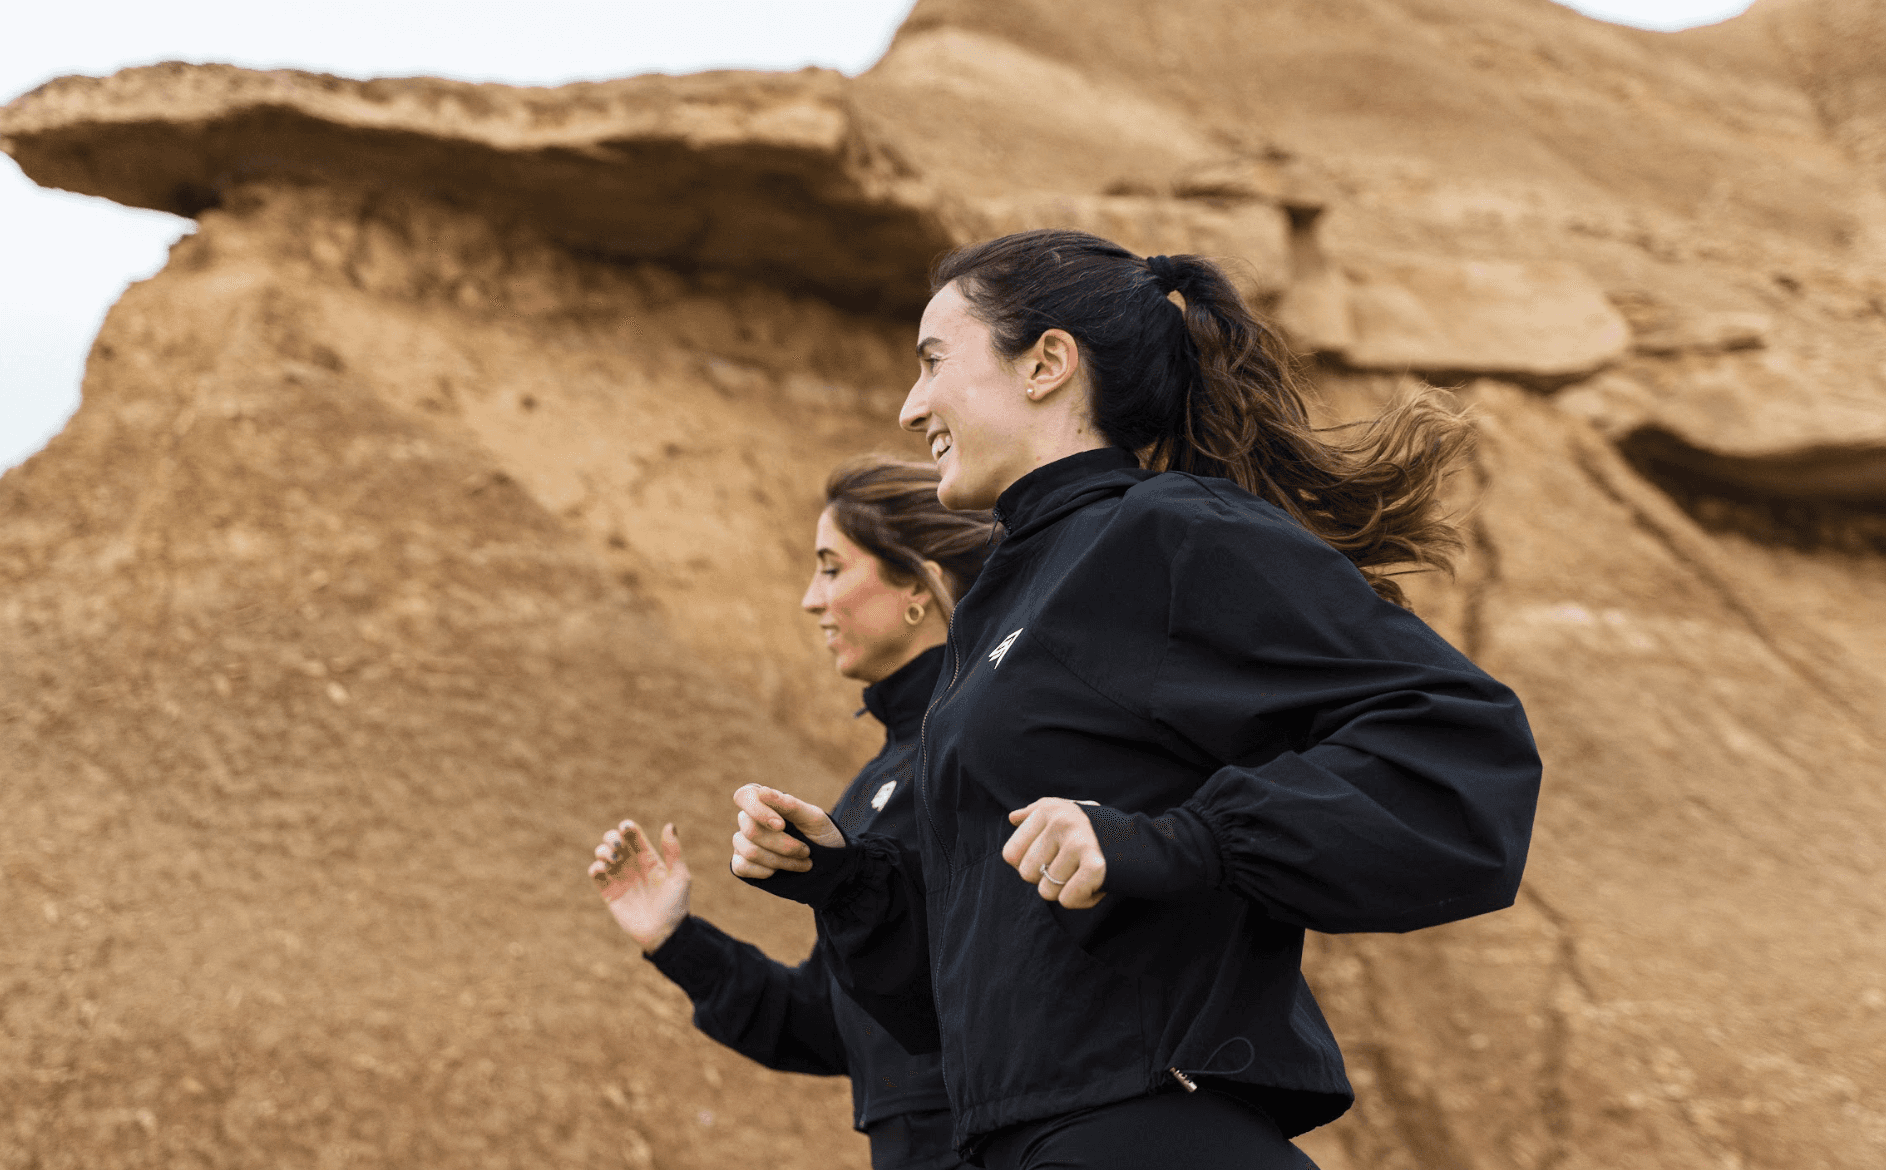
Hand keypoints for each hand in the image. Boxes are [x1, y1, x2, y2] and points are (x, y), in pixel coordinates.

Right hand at [589, 819, 690, 952]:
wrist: (663, 934)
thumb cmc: (676, 905)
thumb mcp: (679, 876)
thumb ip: (673, 851)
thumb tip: (669, 825)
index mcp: (649, 858)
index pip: (634, 835)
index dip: (627, 827)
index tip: (626, 827)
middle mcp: (632, 866)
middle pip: (615, 841)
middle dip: (612, 836)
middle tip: (618, 844)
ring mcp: (620, 879)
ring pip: (603, 855)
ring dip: (602, 850)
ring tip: (612, 858)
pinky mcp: (609, 893)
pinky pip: (596, 875)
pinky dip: (595, 867)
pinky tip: (603, 869)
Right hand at [730, 784, 843, 878]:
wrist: (827, 864)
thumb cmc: (820, 834)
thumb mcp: (814, 818)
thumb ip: (790, 805)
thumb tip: (762, 791)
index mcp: (765, 801)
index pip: (744, 796)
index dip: (758, 811)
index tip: (781, 826)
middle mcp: (749, 820)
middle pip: (751, 830)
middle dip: (784, 845)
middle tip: (806, 851)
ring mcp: (742, 842)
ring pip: (750, 851)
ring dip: (781, 861)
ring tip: (802, 862)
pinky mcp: (740, 864)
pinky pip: (741, 867)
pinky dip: (765, 871)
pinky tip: (779, 871)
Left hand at [1003, 798, 1106, 908]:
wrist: (1151, 845)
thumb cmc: (1103, 833)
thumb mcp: (1071, 813)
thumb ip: (1038, 814)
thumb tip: (1012, 818)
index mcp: (1049, 810)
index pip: (1010, 854)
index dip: (1031, 864)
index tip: (1054, 856)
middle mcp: (1061, 822)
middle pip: (1026, 874)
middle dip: (1050, 878)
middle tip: (1075, 866)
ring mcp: (1079, 842)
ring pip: (1047, 891)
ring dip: (1069, 889)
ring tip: (1089, 872)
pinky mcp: (1095, 865)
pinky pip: (1067, 900)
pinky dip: (1083, 899)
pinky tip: (1098, 883)